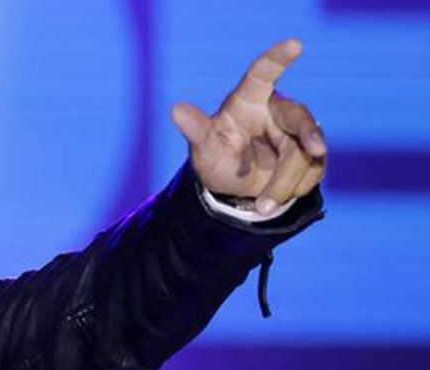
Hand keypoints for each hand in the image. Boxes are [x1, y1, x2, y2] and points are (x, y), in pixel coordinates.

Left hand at [171, 38, 326, 215]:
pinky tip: (273, 198)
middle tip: (316, 150)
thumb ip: (196, 131)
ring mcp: (297, 132)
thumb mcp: (204, 151)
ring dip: (285, 183)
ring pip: (306, 154)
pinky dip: (293, 190)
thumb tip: (176, 109)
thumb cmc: (216, 159)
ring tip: (261, 204)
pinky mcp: (311, 153)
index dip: (278, 58)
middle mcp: (276, 111)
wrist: (234, 188)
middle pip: (299, 118)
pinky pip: (313, 170)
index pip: (263, 74)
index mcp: (248, 101)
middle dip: (310, 135)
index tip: (295, 44)